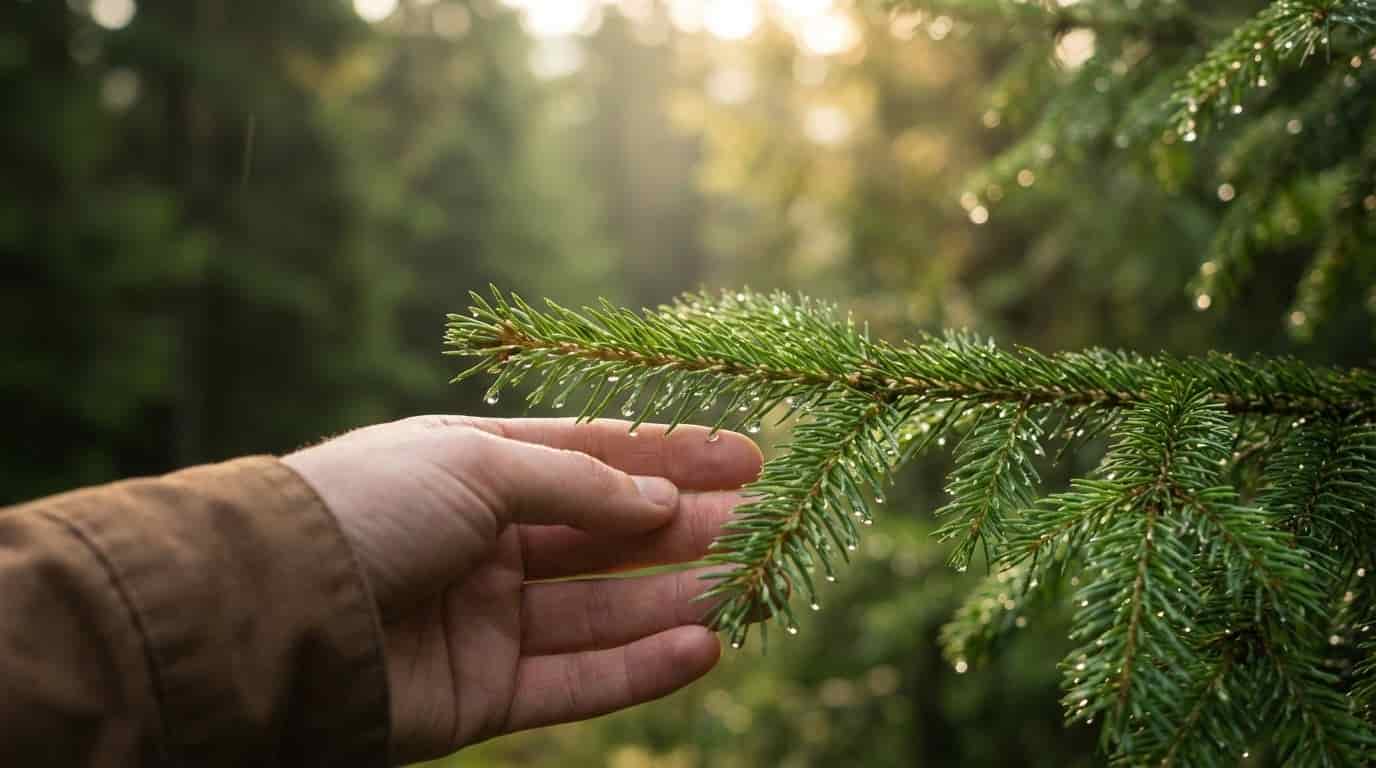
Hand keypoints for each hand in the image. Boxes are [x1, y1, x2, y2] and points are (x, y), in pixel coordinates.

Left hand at [282, 415, 762, 764]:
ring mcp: (485, 619)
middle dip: (686, 528)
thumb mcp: (475, 464)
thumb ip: (578, 485)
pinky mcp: (480, 693)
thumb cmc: (366, 508)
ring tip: (749, 587)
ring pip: (602, 611)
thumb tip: (663, 501)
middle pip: (607, 536)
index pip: (594, 458)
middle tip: (763, 525)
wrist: (269, 610)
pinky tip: (701, 648)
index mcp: (475, 468)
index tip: (748, 458)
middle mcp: (484, 541)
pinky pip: (575, 682)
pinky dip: (640, 669)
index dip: (671, 458)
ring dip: (676, 599)